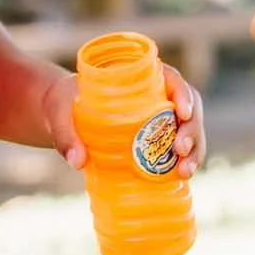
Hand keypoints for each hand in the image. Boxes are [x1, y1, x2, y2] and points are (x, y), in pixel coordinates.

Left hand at [41, 64, 207, 179]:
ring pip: (190, 129)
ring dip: (195, 149)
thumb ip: (66, 135)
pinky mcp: (157, 140)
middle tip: (180, 150)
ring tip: (185, 172)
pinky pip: (180, 148)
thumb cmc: (64, 105)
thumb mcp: (60, 113)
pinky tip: (183, 176)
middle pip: (189, 107)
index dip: (183, 93)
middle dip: (191, 129)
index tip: (181, 112)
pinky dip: (186, 161)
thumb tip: (78, 162)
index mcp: (139, 78)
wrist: (64, 116)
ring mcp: (160, 119)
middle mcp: (156, 96)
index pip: (171, 78)